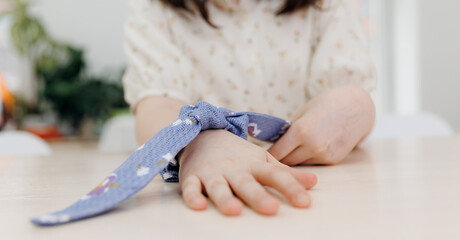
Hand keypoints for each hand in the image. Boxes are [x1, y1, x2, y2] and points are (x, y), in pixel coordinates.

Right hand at [178, 129, 316, 215]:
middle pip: (246, 183)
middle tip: (272, 209)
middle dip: (258, 196)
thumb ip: (286, 174)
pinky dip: (192, 196)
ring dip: (225, 198)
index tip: (305, 203)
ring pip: (218, 187)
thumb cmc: (239, 155)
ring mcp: (212, 173)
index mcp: (254, 165)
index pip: (275, 176)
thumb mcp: (263, 161)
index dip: (290, 188)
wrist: (203, 135)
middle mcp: (234, 169)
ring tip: (234, 210)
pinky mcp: (192, 177)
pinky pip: (190, 188)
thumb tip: (314, 182)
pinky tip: (198, 206)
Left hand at [268, 85, 374, 165]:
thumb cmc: (326, 104)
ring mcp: (324, 156)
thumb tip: (273, 145)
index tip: (257, 156)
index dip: (265, 156)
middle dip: (276, 161)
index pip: (275, 153)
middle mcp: (312, 146)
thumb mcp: (302, 113)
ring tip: (286, 154)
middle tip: (266, 159)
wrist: (357, 107)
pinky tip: (307, 150)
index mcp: (301, 132)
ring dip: (292, 161)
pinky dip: (306, 159)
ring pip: (298, 165)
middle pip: (285, 163)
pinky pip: (312, 164)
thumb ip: (289, 131)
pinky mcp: (333, 161)